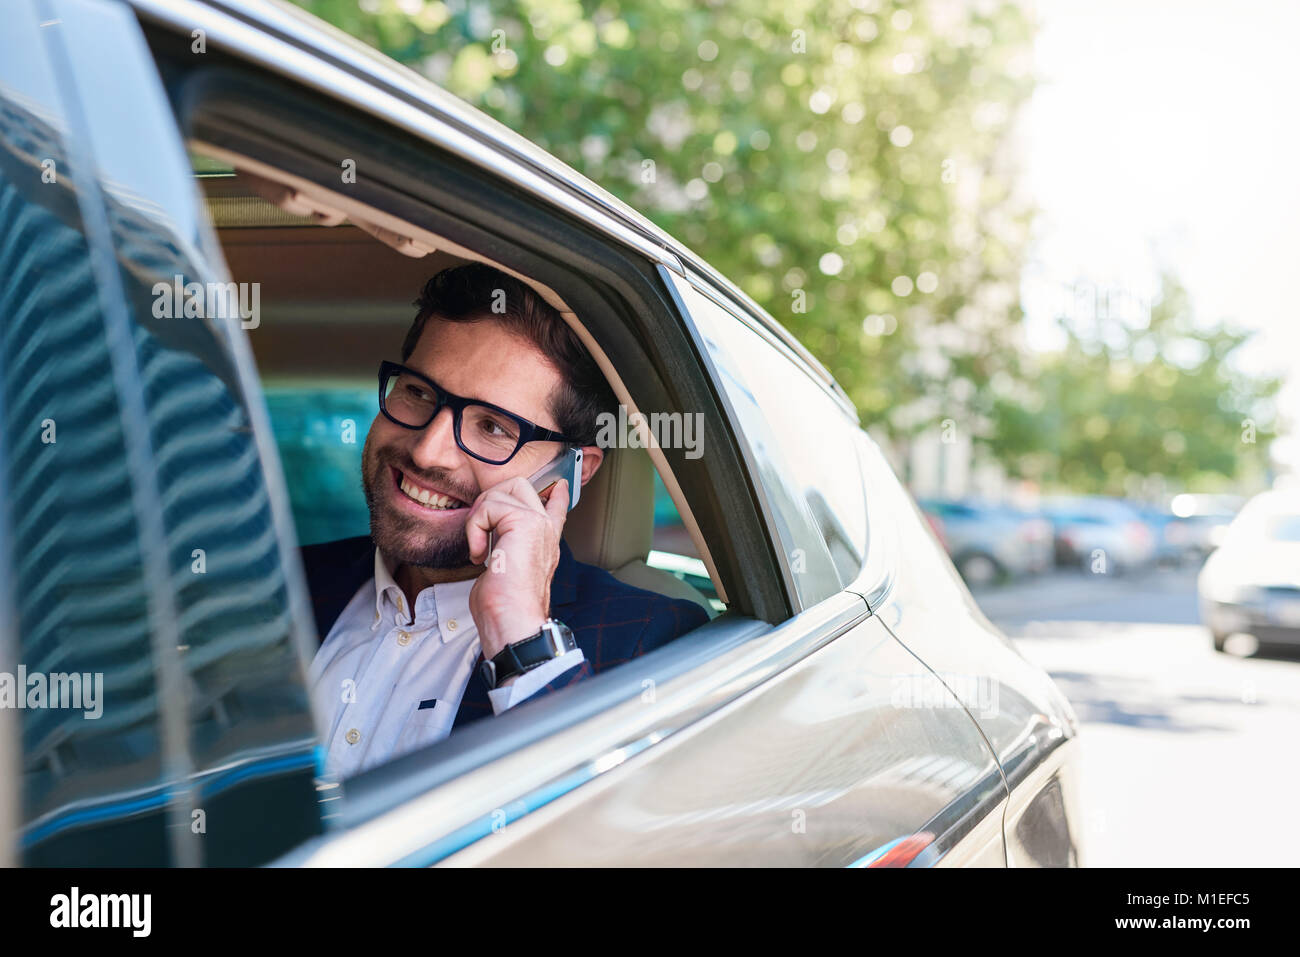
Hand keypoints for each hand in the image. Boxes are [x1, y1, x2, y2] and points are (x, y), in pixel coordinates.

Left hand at [465, 476, 569, 663]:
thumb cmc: (505, 607)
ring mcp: (538, 523)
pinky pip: (489, 507)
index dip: (556, 494)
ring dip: (478, 518)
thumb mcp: (504, 572)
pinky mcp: (524, 522)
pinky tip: (479, 553)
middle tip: (480, 528)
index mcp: (545, 542)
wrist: (513, 619)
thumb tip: (487, 549)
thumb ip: (505, 551)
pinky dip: (475, 528)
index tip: (559, 487)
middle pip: (521, 486)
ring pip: (501, 492)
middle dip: (490, 498)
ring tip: (478, 547)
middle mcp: (545, 530)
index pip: (557, 508)